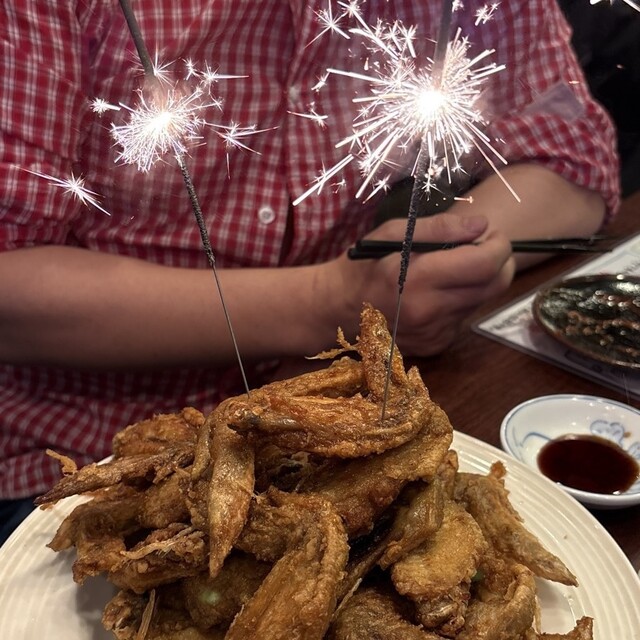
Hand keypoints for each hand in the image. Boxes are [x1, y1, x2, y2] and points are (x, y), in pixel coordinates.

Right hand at [318, 213, 514, 356]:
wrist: (335, 310)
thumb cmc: (362, 265)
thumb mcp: (393, 233)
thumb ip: (440, 228)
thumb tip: (482, 226)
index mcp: (419, 279)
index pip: (486, 263)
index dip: (499, 244)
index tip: (490, 233)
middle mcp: (431, 311)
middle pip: (496, 285)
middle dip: (500, 260)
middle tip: (482, 246)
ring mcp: (435, 333)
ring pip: (482, 300)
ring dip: (478, 281)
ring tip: (450, 270)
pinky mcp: (436, 345)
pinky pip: (464, 317)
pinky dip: (460, 301)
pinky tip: (435, 294)